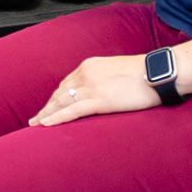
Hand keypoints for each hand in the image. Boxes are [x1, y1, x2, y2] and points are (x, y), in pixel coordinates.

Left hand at [28, 56, 158, 126]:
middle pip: (60, 93)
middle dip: (47, 107)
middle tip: (35, 119)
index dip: (55, 97)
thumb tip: (101, 91)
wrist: (157, 72)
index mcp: (89, 66)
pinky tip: (46, 125)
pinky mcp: (99, 100)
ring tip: (35, 125)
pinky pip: (72, 111)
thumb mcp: (117, 71)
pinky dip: (56, 118)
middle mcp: (85, 74)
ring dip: (46, 114)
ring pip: (61, 102)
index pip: (66, 83)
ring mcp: (91, 87)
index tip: (48, 107)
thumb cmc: (143, 74)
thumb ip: (103, 79)